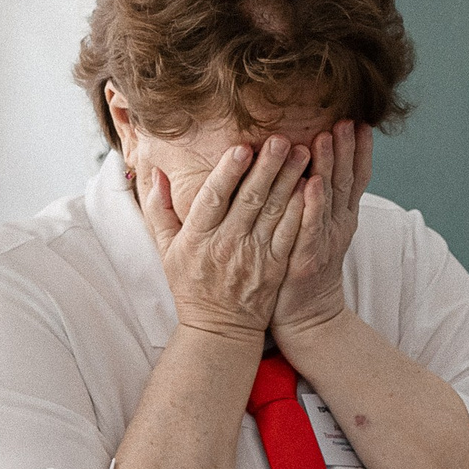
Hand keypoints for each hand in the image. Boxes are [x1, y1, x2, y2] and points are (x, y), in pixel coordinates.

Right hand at [141, 137, 308, 343]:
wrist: (220, 329)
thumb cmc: (191, 285)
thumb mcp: (166, 250)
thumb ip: (159, 210)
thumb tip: (156, 174)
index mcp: (198, 238)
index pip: (213, 199)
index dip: (228, 172)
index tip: (242, 147)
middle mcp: (226, 245)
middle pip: (249, 200)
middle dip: (267, 167)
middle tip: (281, 138)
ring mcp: (254, 256)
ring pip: (275, 212)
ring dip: (290, 180)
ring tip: (303, 152)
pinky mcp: (276, 267)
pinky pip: (290, 234)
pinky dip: (302, 210)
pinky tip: (312, 187)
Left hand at [273, 121, 369, 342]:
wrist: (305, 318)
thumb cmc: (303, 269)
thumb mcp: (320, 231)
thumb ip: (321, 201)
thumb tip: (318, 166)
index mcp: (341, 218)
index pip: (354, 178)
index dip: (359, 151)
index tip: (360, 122)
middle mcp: (337, 226)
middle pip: (345, 181)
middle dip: (346, 149)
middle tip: (346, 119)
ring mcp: (323, 242)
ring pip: (329, 198)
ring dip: (330, 166)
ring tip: (328, 137)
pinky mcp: (305, 259)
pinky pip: (309, 228)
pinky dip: (312, 205)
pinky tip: (312, 183)